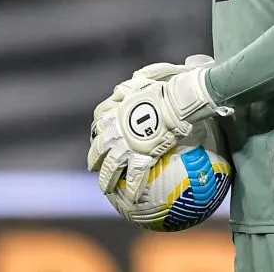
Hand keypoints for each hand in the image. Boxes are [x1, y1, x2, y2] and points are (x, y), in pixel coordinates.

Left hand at [87, 56, 231, 200]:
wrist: (179, 99)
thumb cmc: (172, 85)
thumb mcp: (155, 75)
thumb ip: (147, 75)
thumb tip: (142, 75)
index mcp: (118, 108)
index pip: (100, 117)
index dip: (98, 126)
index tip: (99, 132)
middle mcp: (116, 127)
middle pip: (98, 145)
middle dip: (94, 156)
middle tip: (94, 165)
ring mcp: (126, 143)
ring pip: (109, 165)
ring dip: (105, 178)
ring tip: (104, 188)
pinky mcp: (139, 156)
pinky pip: (133, 177)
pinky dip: (131, 188)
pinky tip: (131, 199)